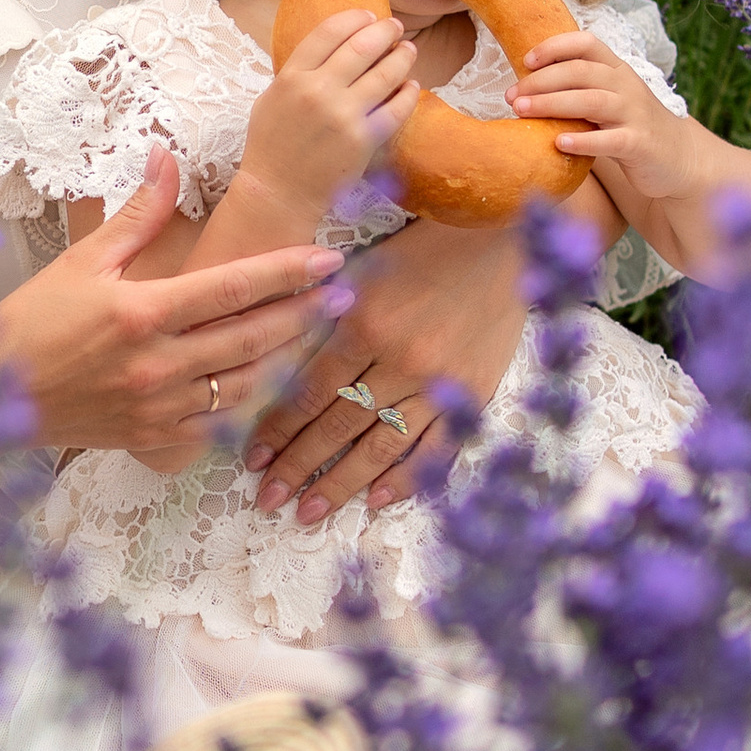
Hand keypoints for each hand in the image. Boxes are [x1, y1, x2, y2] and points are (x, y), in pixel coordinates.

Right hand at [0, 149, 348, 459]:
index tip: (329, 259)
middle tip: (344, 293)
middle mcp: (158, 363)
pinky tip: (276, 381)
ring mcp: (159, 406)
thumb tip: (166, 158)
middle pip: (254, 336)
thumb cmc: (32, 322)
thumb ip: (136, 213)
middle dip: (305, 313)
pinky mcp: (155, 437)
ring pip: (247, 383)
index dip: (289, 272)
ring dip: (289, 358)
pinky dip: (254, 401)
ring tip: (320, 332)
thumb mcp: (83, 260)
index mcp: (143, 312)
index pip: (234, 287)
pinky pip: (222, 422)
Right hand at [237, 7, 418, 221]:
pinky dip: (409, 93)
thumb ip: (297, 72)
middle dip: (385, 31)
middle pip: (362, 45)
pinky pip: (397, 109)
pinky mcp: (364, 140)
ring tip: (408, 51)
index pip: (329, 32)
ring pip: (386, 73)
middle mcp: (318, 91)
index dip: (354, 18)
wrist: (278, 194)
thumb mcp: (271, 98)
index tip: (369, 16)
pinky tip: (411, 86)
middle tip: (395, 27)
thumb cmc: (271, 146)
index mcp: (291, 77)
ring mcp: (343, 115)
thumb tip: (330, 48)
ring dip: (402, 56)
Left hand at [242, 213, 522, 523]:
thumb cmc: (422, 248)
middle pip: (337, 427)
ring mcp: (438, 383)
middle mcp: (398, 361)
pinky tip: (376, 500)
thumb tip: (277, 360)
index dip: (278, 429)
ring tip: (309, 512)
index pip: (309, 392)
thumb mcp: (363, 271)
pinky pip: (436, 448)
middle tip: (269, 497)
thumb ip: (324, 316)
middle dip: (298, 466)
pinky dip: (406, 477)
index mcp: (363, 325)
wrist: (498, 239)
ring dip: (341, 484)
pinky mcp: (473, 394)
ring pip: (380, 447)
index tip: (253, 458)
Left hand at [509, 28, 693, 202]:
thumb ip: (579, 90)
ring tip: (522, 112)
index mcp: (617, 70)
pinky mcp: (639, 144)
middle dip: (541, 81)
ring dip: (552, 104)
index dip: (554, 46)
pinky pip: (609, 139)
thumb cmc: (631, 127)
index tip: (525, 60)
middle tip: (511, 96)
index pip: (586, 43)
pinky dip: (583, 140)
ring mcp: (635, 114)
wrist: (679, 159)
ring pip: (592, 101)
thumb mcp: (609, 100)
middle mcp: (627, 86)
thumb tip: (524, 87)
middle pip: (581, 71)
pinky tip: (558, 143)